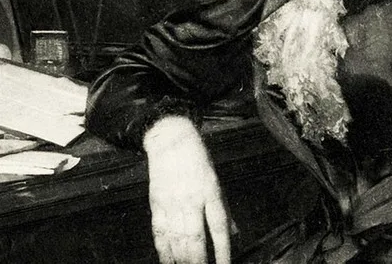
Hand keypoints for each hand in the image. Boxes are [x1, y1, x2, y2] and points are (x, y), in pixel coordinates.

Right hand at [143, 116, 230, 263]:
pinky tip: (168, 261)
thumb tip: (235, 233)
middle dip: (199, 261)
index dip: (222, 250)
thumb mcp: (216, 180)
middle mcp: (191, 199)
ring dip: (182, 260)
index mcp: (210, 192)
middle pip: (195, 238)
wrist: (170, 140)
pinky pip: (160, 232)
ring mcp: (172, 203)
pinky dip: (163, 250)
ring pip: (177, 239)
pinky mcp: (157, 204)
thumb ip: (224, 208)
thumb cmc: (197, 160)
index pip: (218, 227)